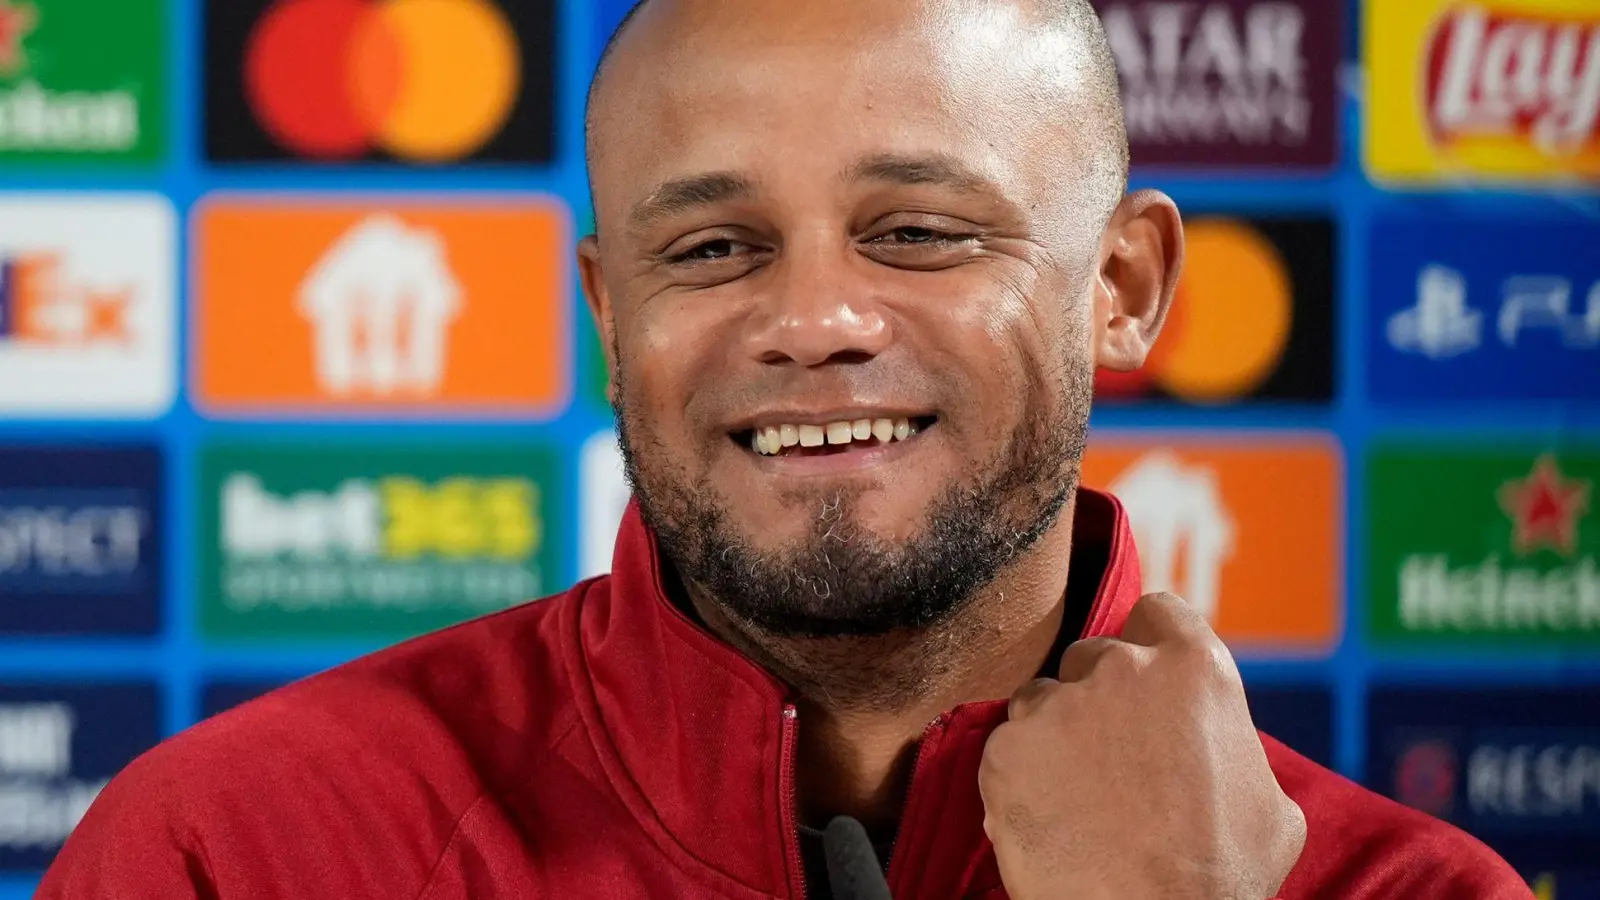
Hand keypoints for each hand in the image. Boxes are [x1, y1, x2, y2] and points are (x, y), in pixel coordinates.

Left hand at [979, 592, 1305, 899]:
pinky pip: (1006, 750)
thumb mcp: (1270, 803)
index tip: (1142, 678)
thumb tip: (1219, 741)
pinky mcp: (1004, 749)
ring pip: (1041, 700)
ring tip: (1078, 798)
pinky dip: (1019, 780)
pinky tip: (1048, 820)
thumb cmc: (1220, 880)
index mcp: (1194, 669)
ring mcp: (1056, 706)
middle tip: (1111, 761)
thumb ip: (1234, 745)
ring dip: (1053, 735)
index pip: (1156, 613)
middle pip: (1092, 656)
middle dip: (1097, 697)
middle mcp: (1121, 670)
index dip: (1148, 643)